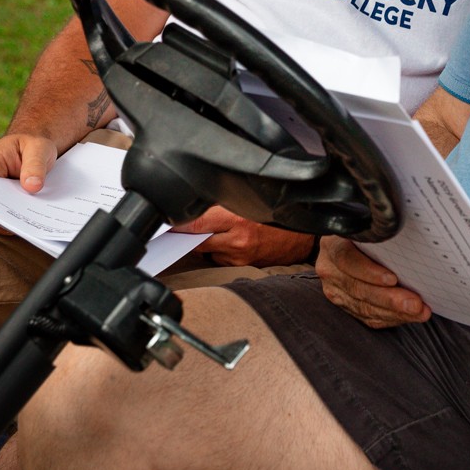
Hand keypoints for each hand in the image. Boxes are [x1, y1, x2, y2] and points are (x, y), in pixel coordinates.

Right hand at [0, 134, 59, 234]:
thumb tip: (32, 187)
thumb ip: (35, 165)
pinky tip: (23, 224)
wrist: (33, 147)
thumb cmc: (33, 146)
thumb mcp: (40, 148)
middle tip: (18, 226)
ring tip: (23, 227)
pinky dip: (8, 221)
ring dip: (3, 222)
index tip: (6, 216)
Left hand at [172, 206, 314, 266]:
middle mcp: (237, 239)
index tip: (166, 223)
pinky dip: (219, 252)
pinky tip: (231, 243)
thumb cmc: (277, 215)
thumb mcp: (250, 202)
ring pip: (207, 250)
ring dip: (206, 242)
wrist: (303, 236)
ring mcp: (239, 256)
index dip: (178, 223)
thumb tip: (194, 211)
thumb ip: (222, 206)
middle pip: (197, 239)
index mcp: (237, 217)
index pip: (196, 222)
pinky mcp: (242, 267)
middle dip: (188, 234)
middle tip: (182, 227)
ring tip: (222, 231)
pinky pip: (219, 259)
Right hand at [314, 238, 429, 327]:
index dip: (369, 271)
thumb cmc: (364, 230)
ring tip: (418, 312)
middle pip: (358, 288)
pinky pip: (367, 317)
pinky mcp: (345, 305)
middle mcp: (329, 269)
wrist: (347, 242)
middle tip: (415, 304)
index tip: (392, 279)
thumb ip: (379, 232)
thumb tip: (411, 237)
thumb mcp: (365, 223)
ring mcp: (335, 289)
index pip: (347, 259)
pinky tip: (408, 316)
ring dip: (394, 312)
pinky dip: (390, 318)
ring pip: (364, 307)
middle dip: (389, 299)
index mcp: (333, 244)